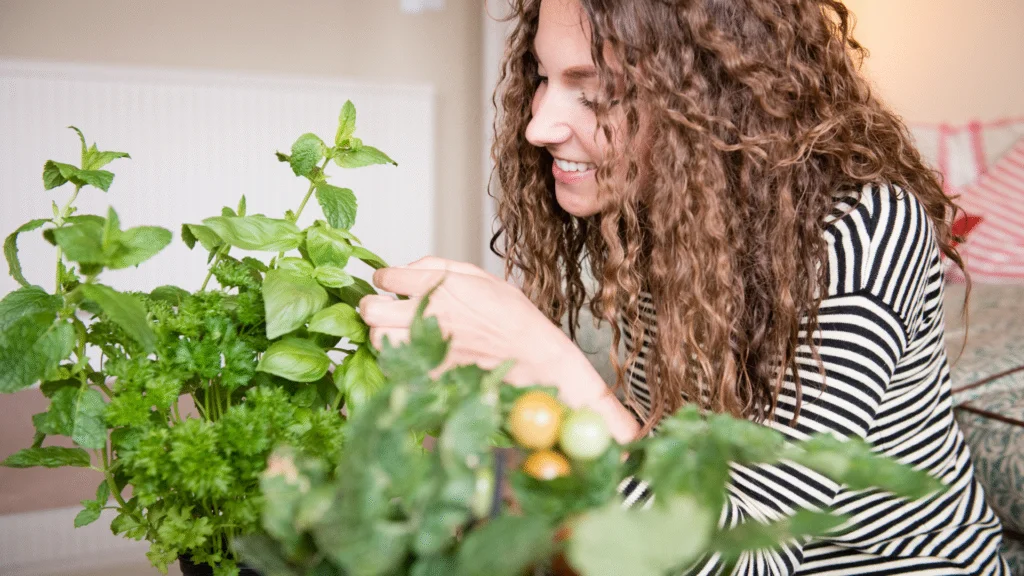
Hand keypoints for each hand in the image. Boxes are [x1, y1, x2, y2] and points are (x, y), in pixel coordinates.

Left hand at [359, 256, 595, 402]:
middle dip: (370, 308)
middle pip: (371, 310)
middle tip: (383, 309)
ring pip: (377, 339)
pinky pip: (395, 365)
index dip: (384, 280)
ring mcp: (426, 345)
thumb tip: (410, 267)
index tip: (389, 284)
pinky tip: (412, 353)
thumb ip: (441, 266)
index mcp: (439, 285)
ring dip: (382, 334)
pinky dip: (397, 359)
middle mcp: (427, 314)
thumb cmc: (514, 318)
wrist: (533, 358)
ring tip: (398, 332)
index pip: (387, 278)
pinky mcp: (429, 372)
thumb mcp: (482, 278)